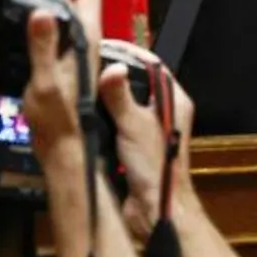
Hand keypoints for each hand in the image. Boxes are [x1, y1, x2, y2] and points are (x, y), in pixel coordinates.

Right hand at [19, 0, 105, 150]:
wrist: (65, 150)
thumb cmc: (58, 122)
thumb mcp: (46, 81)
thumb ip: (43, 46)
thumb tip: (41, 11)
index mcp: (87, 41)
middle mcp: (87, 44)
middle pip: (78, 0)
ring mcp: (79, 55)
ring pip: (68, 17)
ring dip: (48, 5)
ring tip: (21, 5)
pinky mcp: (68, 66)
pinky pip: (59, 35)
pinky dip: (43, 25)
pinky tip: (23, 33)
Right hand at [99, 40, 195, 239]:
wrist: (157, 210)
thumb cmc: (157, 170)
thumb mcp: (134, 125)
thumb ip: (120, 96)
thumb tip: (110, 69)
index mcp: (174, 101)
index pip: (151, 64)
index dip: (128, 53)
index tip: (104, 46)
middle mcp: (164, 112)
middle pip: (136, 82)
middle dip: (112, 74)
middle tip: (87, 65)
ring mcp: (151, 129)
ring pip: (125, 103)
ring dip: (105, 98)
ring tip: (82, 86)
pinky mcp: (137, 146)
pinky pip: (117, 124)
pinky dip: (103, 119)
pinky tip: (86, 115)